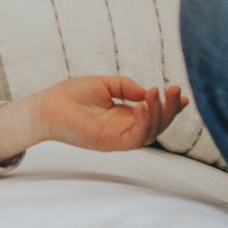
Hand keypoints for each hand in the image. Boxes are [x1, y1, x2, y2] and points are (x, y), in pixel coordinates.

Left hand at [0, 76, 183, 161]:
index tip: (180, 92)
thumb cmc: (71, 95)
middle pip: (158, 125)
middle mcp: (124, 128)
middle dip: (170, 109)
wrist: (48, 106)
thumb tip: (147, 91)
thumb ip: (126, 87)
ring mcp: (118, 138)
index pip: (154, 114)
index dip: (170, 105)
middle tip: (176, 91)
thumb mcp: (105, 84)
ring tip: (158, 93)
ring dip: (160, 114)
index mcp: (124, 115)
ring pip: (151, 133)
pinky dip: (144, 122)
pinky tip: (145, 105)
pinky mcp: (110, 143)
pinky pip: (136, 137)